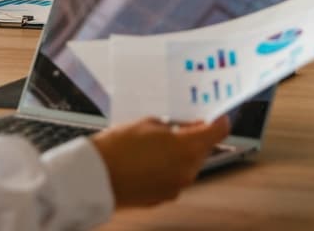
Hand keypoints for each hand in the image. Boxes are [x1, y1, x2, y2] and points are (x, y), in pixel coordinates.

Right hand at [91, 115, 231, 208]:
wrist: (94, 177)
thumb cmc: (118, 147)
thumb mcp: (149, 123)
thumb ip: (173, 125)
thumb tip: (183, 128)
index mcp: (188, 148)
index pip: (219, 132)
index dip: (218, 121)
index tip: (214, 116)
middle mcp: (187, 171)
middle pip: (204, 150)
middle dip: (195, 138)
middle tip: (179, 126)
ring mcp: (176, 187)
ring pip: (188, 165)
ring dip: (180, 154)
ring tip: (157, 144)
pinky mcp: (163, 198)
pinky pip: (174, 178)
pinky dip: (167, 169)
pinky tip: (149, 161)